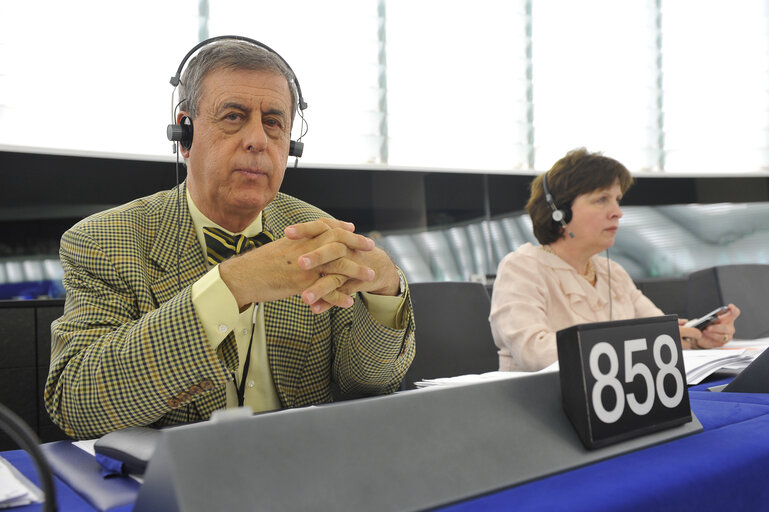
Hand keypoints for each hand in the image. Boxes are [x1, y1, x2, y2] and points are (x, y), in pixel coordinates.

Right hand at [218, 218, 376, 308]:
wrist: (243, 277)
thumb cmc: (259, 263)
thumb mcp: (280, 247)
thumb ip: (296, 242)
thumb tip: (304, 238)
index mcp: (300, 239)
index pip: (327, 228)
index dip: (343, 229)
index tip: (354, 229)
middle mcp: (305, 249)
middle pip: (338, 243)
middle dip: (357, 244)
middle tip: (372, 247)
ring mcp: (305, 267)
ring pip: (337, 267)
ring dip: (356, 271)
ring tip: (370, 276)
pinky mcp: (301, 285)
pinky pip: (325, 291)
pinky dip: (338, 297)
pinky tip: (349, 302)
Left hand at [286, 219, 400, 313]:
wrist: (377, 265)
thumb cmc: (347, 252)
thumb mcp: (333, 240)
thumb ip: (314, 239)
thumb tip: (283, 239)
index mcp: (335, 237)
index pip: (319, 228)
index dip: (304, 230)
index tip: (286, 233)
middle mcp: (344, 250)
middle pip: (331, 251)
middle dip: (316, 257)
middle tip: (300, 263)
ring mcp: (350, 268)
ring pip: (335, 278)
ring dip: (319, 288)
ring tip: (304, 298)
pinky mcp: (355, 284)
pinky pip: (341, 293)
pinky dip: (328, 302)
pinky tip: (315, 309)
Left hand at [679, 304, 740, 348]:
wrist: (700, 336)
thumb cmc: (706, 325)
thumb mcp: (707, 319)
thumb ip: (709, 318)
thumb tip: (707, 320)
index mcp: (728, 319)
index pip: (735, 313)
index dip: (734, 310)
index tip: (730, 306)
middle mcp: (730, 328)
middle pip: (726, 328)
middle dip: (716, 328)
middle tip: (708, 327)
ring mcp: (727, 336)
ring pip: (722, 336)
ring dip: (712, 334)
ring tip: (704, 332)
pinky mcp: (722, 343)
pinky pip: (718, 342)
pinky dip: (710, 339)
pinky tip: (705, 337)